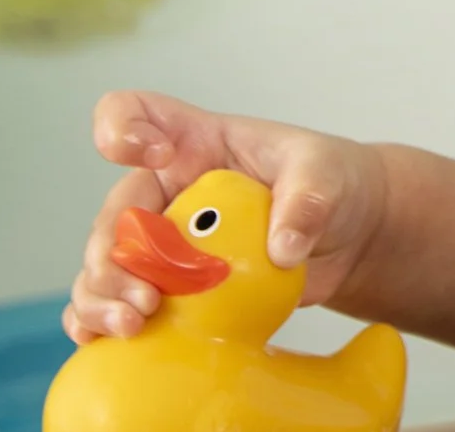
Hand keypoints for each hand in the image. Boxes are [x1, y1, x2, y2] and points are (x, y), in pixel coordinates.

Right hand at [63, 90, 387, 344]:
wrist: (350, 236)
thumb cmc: (330, 183)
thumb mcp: (325, 175)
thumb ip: (307, 201)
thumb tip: (282, 250)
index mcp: (193, 143)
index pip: (136, 114)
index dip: (122, 126)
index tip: (153, 154)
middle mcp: (167, 192)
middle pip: (112, 215)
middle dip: (113, 257)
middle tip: (145, 297)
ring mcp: (166, 244)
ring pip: (107, 267)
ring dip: (105, 298)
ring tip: (133, 325)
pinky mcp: (175, 289)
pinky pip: (124, 305)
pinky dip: (106, 323)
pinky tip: (109, 341)